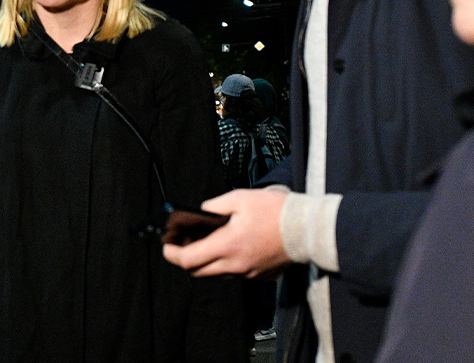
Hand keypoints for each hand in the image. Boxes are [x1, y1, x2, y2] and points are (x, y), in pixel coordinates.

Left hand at [162, 188, 289, 278]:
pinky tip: (229, 246)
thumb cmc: (276, 212)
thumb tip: (202, 212)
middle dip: (185, 259)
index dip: (172, 254)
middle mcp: (235, 264)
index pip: (188, 259)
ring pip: (215, 274)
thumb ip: (215, 206)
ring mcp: (247, 273)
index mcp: (227, 245)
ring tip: (205, 243)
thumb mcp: (240, 198)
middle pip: (197, 271)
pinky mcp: (258, 275)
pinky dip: (225, 263)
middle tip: (182, 244)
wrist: (307, 229)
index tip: (166, 246)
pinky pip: (233, 273)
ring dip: (206, 262)